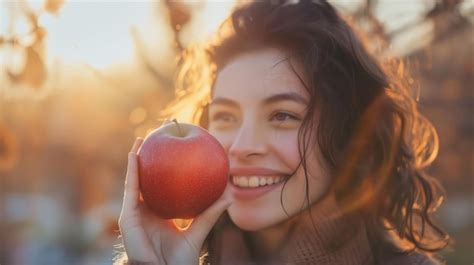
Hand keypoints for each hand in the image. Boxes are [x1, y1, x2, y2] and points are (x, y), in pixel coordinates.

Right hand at [118, 137, 231, 264]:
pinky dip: (131, 170)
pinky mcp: (128, 215)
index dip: (165, 168)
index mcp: (160, 213)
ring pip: (134, 179)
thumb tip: (230, 194)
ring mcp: (135, 212)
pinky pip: (130, 188)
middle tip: (157, 137)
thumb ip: (210, 214)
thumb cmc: (179, 259)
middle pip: (146, 179)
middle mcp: (146, 210)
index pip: (161, 186)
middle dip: (149, 158)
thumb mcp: (198, 231)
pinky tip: (135, 154)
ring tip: (142, 139)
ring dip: (135, 158)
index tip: (174, 150)